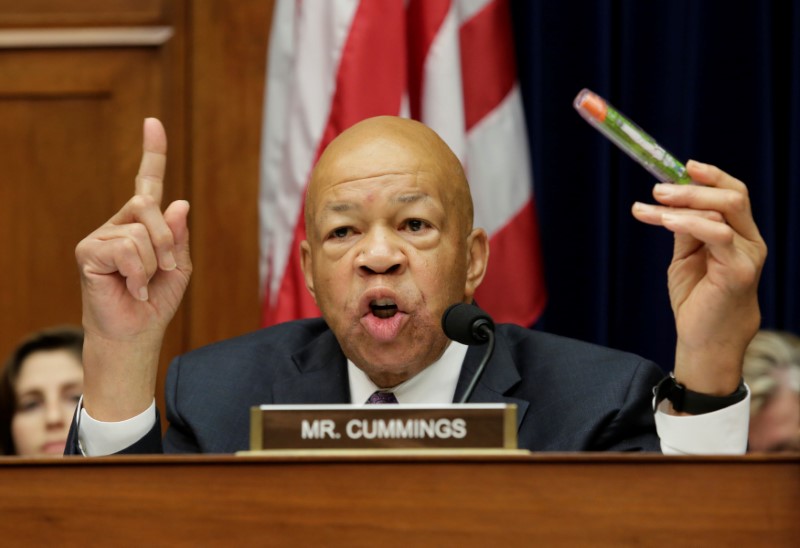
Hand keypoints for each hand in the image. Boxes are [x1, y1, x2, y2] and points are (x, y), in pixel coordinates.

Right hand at [75, 118, 191, 419]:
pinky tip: (131, 289)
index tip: (153, 122)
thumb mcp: (179, 266)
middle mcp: (120, 223)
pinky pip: (126, 249)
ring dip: (152, 265)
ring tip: (143, 284)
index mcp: (143, 224)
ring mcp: (101, 235)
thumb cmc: (157, 300)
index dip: (152, 152)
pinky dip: (137, 274)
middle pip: (149, 207)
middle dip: (167, 242)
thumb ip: (178, 236)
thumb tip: (179, 203)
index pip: (147, 182)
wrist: (137, 332)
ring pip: (141, 233)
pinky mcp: (88, 251)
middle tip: (165, 271)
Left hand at [632, 160, 765, 395]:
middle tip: (658, 189)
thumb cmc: (697, 300)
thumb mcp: (686, 257)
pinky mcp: (739, 271)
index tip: (683, 166)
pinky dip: (689, 222)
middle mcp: (749, 241)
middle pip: (731, 196)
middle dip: (693, 187)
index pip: (733, 193)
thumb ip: (685, 230)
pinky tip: (664, 220)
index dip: (711, 175)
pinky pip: (718, 235)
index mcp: (739, 234)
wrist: (705, 340)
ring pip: (723, 210)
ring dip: (683, 203)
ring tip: (650, 206)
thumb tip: (670, 201)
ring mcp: (748, 255)